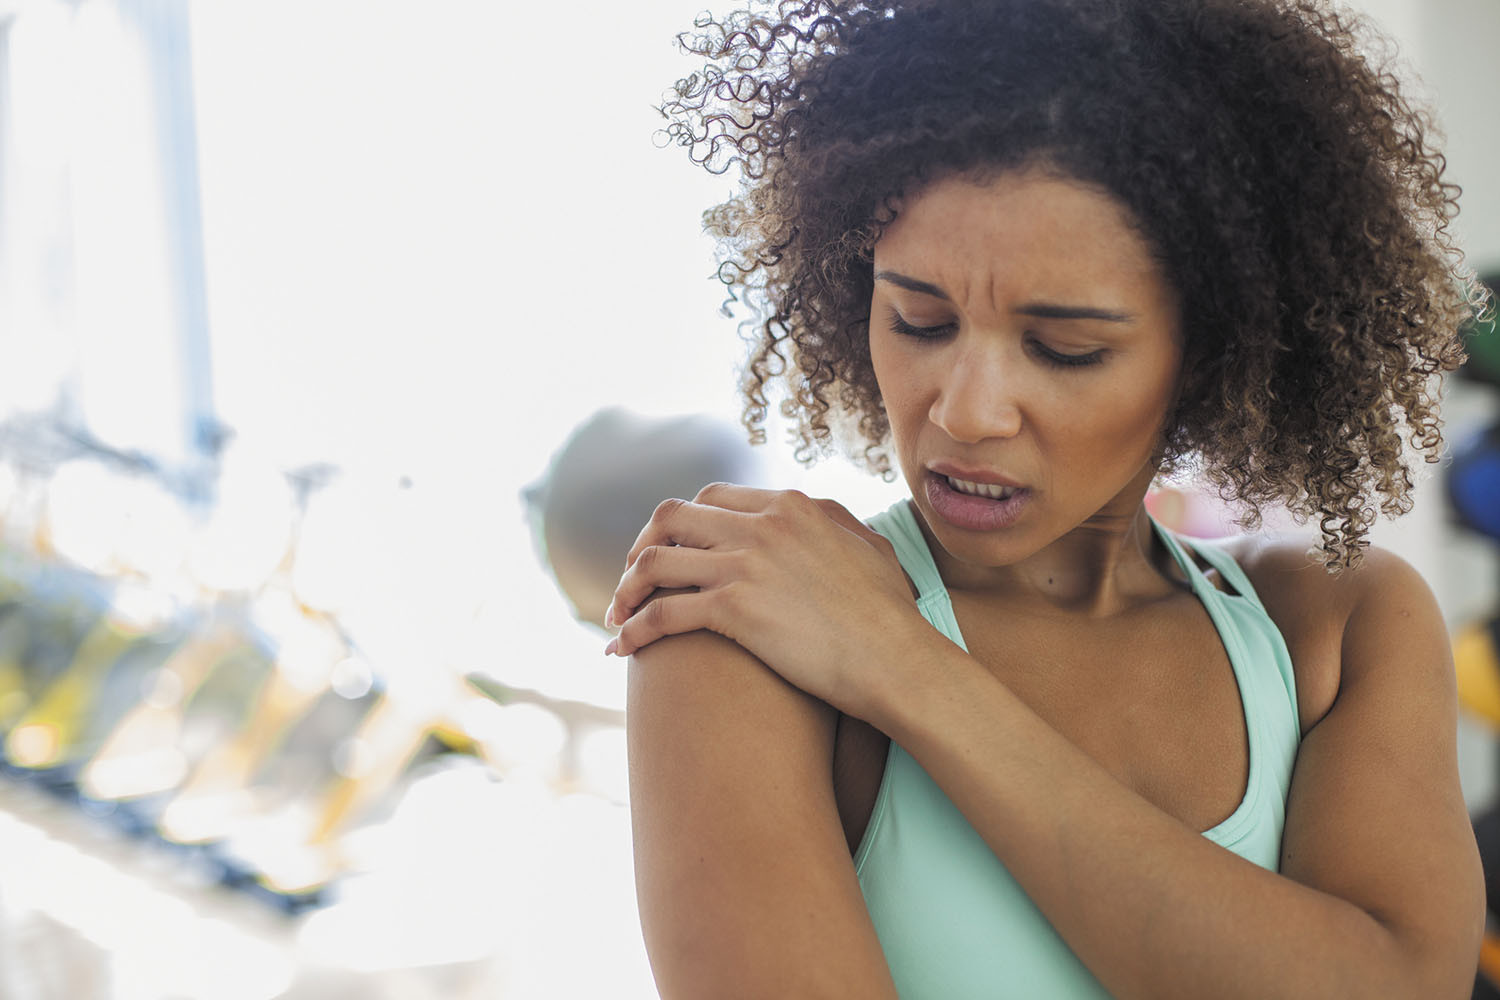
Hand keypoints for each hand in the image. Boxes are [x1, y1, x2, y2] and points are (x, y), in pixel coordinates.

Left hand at [603, 483, 929, 716]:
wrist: (897, 660)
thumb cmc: (891, 615)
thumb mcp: (868, 546)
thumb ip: (833, 522)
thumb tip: (817, 514)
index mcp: (789, 505)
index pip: (711, 497)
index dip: (681, 524)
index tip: (670, 551)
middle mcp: (761, 525)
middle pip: (670, 518)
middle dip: (642, 548)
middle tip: (631, 582)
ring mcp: (745, 564)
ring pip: (655, 563)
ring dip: (625, 590)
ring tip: (617, 617)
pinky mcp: (734, 609)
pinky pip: (661, 613)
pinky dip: (633, 630)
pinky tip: (622, 649)